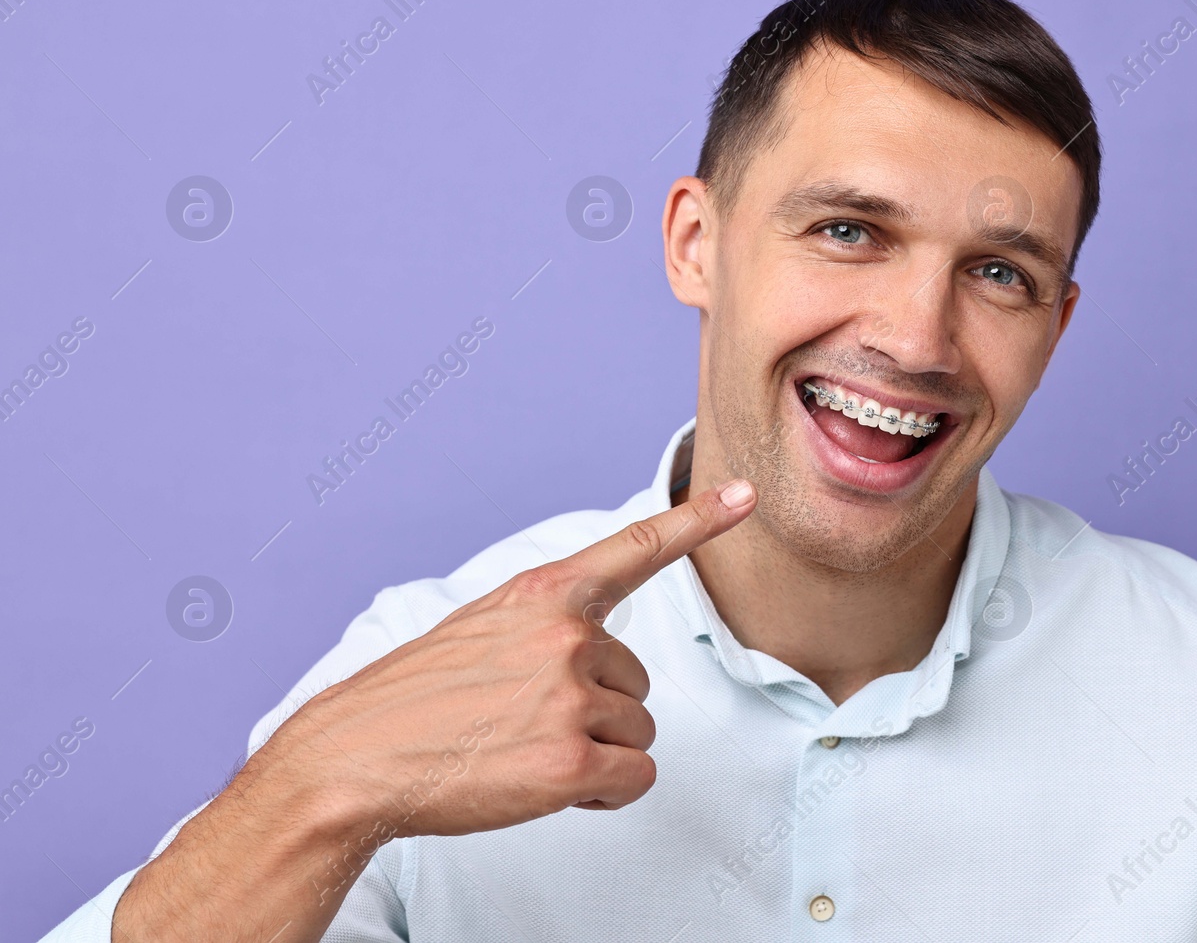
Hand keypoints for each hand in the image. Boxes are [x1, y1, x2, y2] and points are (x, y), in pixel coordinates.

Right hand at [254, 477, 757, 848]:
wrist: (354, 760)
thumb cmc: (414, 701)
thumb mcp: (480, 629)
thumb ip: (546, 626)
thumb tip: (602, 648)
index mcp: (543, 595)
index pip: (635, 549)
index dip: (696, 521)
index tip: (746, 495)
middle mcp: (566, 636)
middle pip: (638, 682)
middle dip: (596, 711)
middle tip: (523, 724)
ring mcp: (572, 697)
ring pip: (638, 733)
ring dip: (597, 755)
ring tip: (524, 752)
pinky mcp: (574, 761)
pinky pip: (634, 779)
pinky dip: (604, 796)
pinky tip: (547, 787)